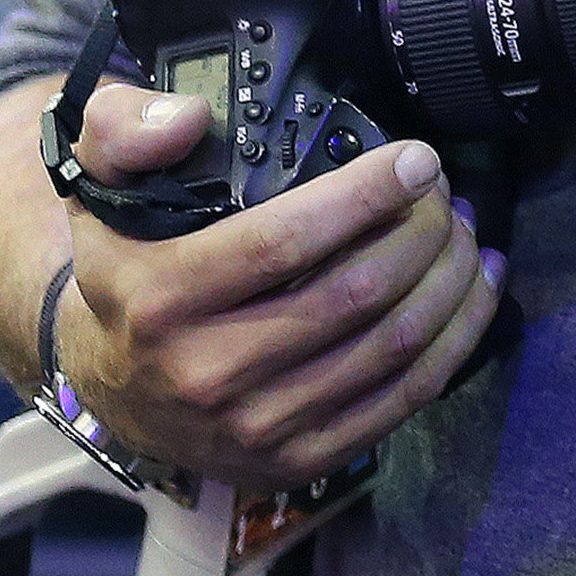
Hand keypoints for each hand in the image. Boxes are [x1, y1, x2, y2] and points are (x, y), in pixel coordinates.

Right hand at [57, 81, 504, 490]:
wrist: (112, 386)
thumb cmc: (130, 269)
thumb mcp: (100, 188)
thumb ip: (122, 131)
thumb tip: (185, 116)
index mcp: (161, 299)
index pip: (284, 241)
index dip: (366, 195)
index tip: (417, 160)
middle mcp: (207, 372)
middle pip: (356, 292)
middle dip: (423, 230)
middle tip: (445, 193)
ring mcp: (257, 427)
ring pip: (394, 344)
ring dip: (451, 278)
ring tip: (465, 229)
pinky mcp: (301, 460)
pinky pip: (408, 395)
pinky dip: (458, 335)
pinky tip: (475, 286)